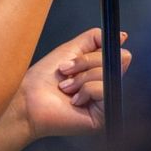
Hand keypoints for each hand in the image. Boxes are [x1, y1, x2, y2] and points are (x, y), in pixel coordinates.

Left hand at [14, 27, 132, 139]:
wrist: (29, 100)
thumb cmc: (43, 79)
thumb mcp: (72, 49)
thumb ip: (96, 38)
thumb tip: (121, 36)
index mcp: (101, 71)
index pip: (119, 53)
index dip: (100, 51)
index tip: (81, 55)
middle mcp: (106, 85)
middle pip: (118, 60)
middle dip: (87, 62)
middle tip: (67, 71)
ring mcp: (106, 100)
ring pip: (109, 73)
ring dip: (82, 77)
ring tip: (67, 88)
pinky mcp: (105, 115)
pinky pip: (104, 89)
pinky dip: (85, 90)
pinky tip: (74, 100)